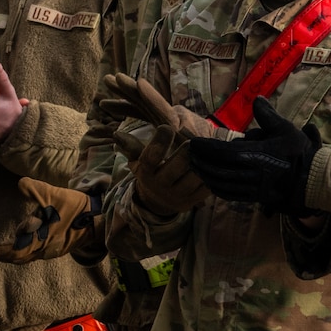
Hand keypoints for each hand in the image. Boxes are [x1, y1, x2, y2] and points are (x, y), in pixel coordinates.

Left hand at [0, 178, 94, 262]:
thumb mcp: (53, 194)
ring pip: (25, 256)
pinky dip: (22, 248)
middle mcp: (42, 250)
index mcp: (39, 241)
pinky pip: (34, 252)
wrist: (99, 219)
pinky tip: (22, 240)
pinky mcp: (57, 247)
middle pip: (15, 257)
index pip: (10, 251)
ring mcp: (50, 250)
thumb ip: (34, 189)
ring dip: (10, 252)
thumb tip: (20, 184)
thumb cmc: (76, 208)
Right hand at [127, 77, 215, 216]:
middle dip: (187, 150)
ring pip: (195, 177)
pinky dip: (212, 175)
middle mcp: (161, 186)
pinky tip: (214, 163)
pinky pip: (206, 188)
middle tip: (195, 138)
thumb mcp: (138, 162)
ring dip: (203, 161)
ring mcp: (178, 196)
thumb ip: (132, 147)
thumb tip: (117, 133)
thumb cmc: (149, 173)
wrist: (157, 203)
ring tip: (208, 149)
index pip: (151, 156)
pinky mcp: (192, 202)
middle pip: (178, 165)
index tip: (167, 127)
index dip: (160, 141)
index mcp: (146, 172)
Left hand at [187, 101, 318, 214]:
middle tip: (190, 156)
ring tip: (196, 168)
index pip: (222, 152)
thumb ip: (267, 115)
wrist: (312, 180)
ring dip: (206, 176)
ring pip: (222, 184)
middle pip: (217, 169)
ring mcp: (252, 187)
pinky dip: (218, 189)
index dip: (205, 148)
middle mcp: (249, 173)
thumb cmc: (299, 153)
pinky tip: (211, 184)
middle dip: (201, 162)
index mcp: (254, 155)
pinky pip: (231, 195)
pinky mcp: (255, 197)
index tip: (193, 143)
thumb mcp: (285, 128)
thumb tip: (256, 100)